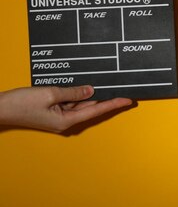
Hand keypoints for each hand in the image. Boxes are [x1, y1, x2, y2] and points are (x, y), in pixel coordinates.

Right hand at [0, 85, 131, 132]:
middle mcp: (65, 121)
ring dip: (93, 95)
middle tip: (123, 90)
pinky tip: (87, 86)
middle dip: (107, 98)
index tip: (128, 99)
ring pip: (81, 104)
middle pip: (91, 107)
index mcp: (66, 120)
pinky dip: (79, 94)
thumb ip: (72, 92)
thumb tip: (90, 90)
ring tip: (110, 85)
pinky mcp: (53, 111)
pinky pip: (71, 102)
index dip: (113, 104)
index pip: (96, 110)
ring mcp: (59, 116)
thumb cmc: (20, 104)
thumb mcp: (50, 94)